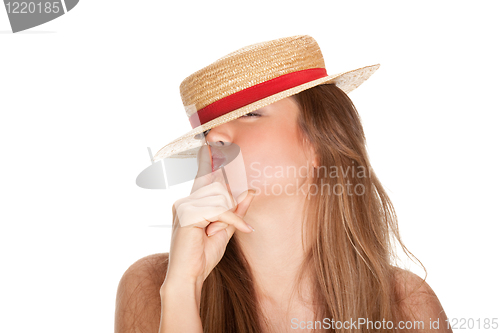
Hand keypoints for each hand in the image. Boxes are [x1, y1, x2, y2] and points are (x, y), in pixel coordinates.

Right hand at [163, 144, 255, 287]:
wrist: (188, 278)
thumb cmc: (203, 257)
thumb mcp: (225, 230)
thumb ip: (236, 210)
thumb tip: (250, 191)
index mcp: (193, 204)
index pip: (203, 178)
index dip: (206, 160)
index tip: (209, 144)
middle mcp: (186, 202)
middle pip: (217, 189)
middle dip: (231, 206)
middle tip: (232, 225)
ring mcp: (184, 207)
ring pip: (219, 198)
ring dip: (230, 216)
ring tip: (231, 232)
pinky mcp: (187, 214)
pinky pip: (218, 209)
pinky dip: (232, 219)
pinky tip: (243, 230)